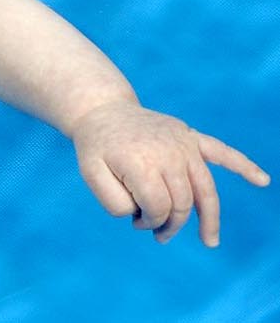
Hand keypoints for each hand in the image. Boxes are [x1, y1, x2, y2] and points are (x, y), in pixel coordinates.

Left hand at [71, 101, 269, 245]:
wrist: (102, 110)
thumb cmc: (96, 147)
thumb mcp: (90, 175)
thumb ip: (113, 201)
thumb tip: (142, 214)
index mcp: (142, 162)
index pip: (158, 207)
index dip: (149, 222)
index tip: (135, 222)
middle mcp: (168, 152)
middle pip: (183, 202)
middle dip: (170, 223)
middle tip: (154, 233)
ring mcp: (182, 143)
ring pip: (205, 189)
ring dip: (208, 217)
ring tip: (209, 241)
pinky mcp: (190, 136)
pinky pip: (220, 152)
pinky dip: (242, 165)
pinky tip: (262, 180)